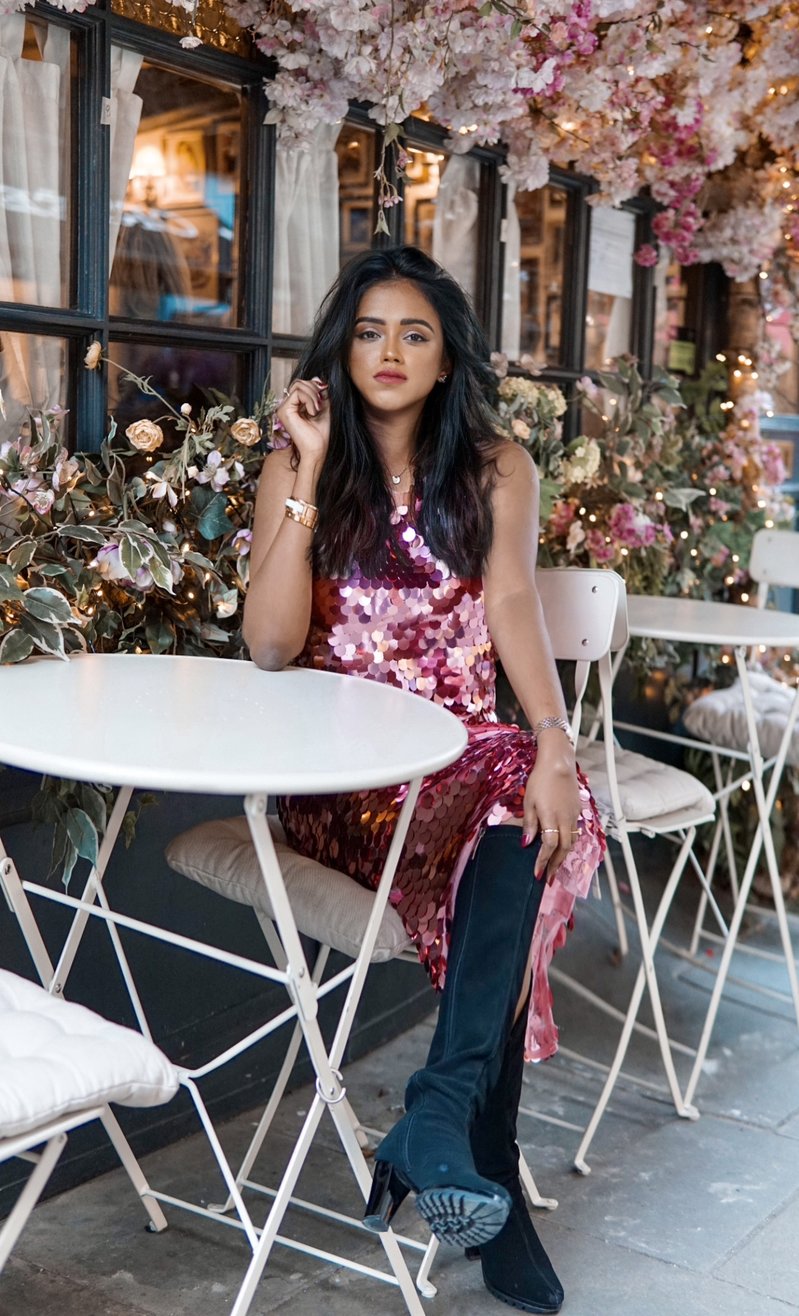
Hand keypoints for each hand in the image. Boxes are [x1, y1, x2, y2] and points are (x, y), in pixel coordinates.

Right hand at [276, 377, 329, 465]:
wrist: (317, 450)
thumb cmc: (320, 435)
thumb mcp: (323, 409)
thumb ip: (321, 394)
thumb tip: (318, 379)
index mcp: (294, 406)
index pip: (302, 385)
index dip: (315, 387)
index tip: (323, 399)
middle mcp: (286, 406)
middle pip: (299, 382)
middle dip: (314, 389)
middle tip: (321, 404)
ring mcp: (283, 408)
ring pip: (298, 385)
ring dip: (313, 395)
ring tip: (317, 409)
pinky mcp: (283, 411)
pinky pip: (298, 393)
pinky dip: (309, 400)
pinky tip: (312, 412)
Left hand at [522, 746, 580, 881]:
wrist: (559, 764)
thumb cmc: (540, 780)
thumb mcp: (529, 801)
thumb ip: (529, 824)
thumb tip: (526, 843)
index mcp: (551, 818)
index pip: (549, 846)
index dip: (543, 862)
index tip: (537, 874)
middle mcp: (566, 819)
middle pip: (564, 849)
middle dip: (556, 865)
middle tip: (549, 878)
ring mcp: (574, 815)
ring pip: (572, 842)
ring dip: (563, 856)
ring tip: (555, 865)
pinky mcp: (577, 810)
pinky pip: (575, 832)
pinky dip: (569, 843)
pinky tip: (563, 846)